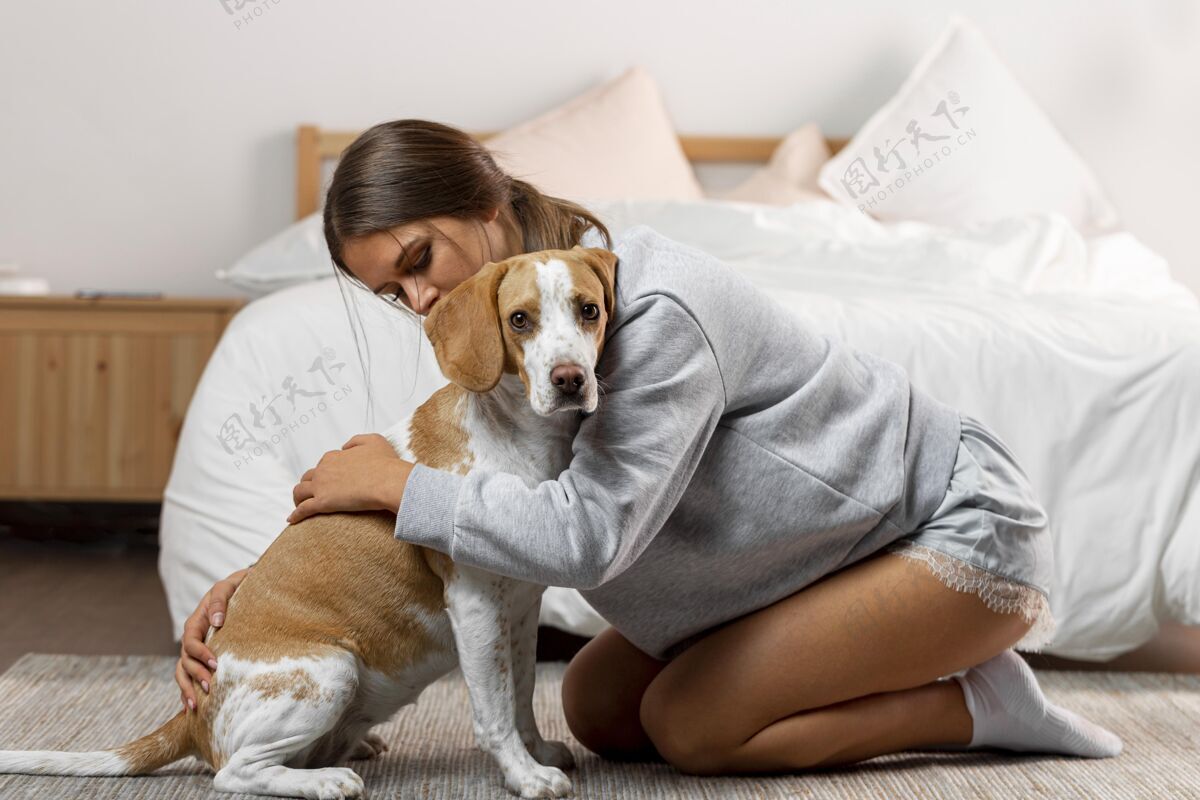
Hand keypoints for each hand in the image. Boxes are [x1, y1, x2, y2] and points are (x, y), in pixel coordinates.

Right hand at [175, 567, 250, 711]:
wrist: (241, 591)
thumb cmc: (234, 588)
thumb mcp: (226, 587)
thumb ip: (220, 601)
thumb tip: (217, 622)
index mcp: (194, 624)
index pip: (190, 643)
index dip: (200, 654)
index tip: (216, 663)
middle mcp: (192, 640)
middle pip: (185, 663)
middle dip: (195, 677)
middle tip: (210, 688)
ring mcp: (196, 652)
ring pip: (184, 674)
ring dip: (188, 690)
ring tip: (196, 706)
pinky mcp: (203, 660)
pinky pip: (190, 678)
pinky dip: (188, 693)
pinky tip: (192, 710)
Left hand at [288, 433, 414, 524]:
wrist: (387, 481)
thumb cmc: (385, 463)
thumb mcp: (374, 440)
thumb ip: (356, 440)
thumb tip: (345, 447)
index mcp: (334, 457)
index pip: (323, 463)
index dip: (326, 471)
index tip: (330, 479)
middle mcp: (324, 470)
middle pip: (308, 477)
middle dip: (309, 484)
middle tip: (314, 493)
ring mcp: (321, 486)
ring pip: (299, 491)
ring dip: (298, 498)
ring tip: (300, 505)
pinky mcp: (322, 503)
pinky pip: (303, 510)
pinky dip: (296, 515)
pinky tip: (292, 520)